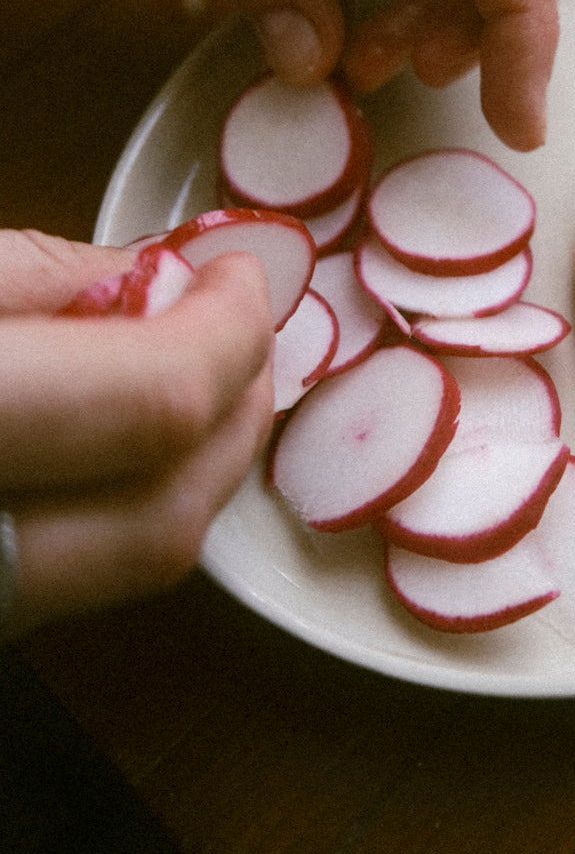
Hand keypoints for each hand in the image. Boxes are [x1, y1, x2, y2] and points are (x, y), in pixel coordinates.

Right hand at [0, 231, 273, 631]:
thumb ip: (52, 278)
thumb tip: (169, 280)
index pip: (159, 403)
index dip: (228, 331)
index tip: (237, 276)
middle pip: (173, 512)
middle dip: (240, 409)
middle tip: (244, 330)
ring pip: (143, 563)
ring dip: (207, 463)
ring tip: (208, 377)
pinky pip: (90, 577)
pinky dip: (144, 501)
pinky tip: (140, 441)